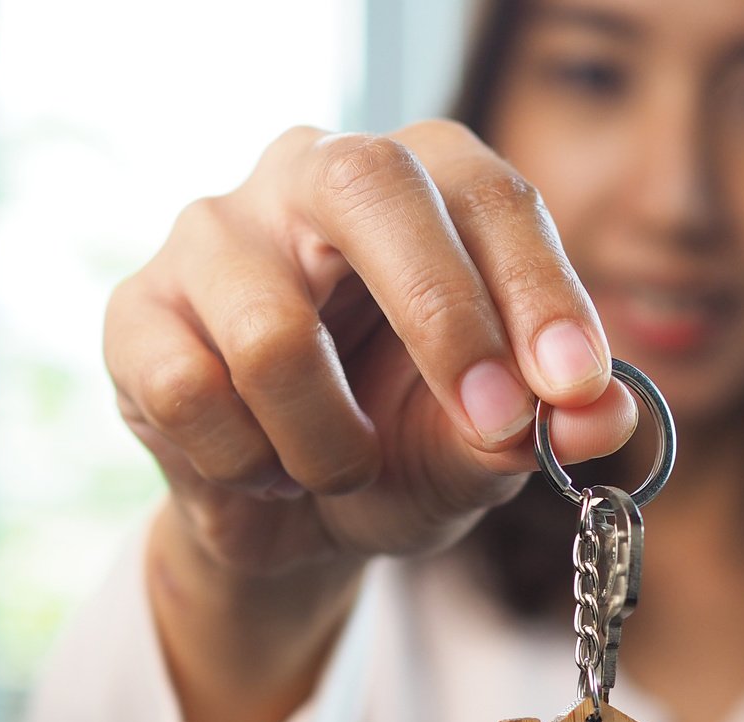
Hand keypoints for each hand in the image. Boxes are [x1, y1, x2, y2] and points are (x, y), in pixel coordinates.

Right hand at [104, 119, 636, 577]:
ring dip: (329, 445)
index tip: (573, 389)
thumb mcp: (478, 450)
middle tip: (492, 422)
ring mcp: (213, 235)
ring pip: (274, 333)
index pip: (488, 194)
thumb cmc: (397, 449)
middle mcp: (312, 176)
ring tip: (338, 469)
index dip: (540, 289)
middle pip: (370, 184)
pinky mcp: (137, 310)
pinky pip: (191, 394)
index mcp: (421, 184)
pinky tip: (259, 468)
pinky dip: (246, 466)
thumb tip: (606, 418)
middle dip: (444, 316)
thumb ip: (541, 430)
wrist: (288, 522)